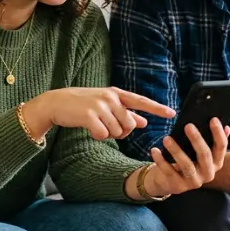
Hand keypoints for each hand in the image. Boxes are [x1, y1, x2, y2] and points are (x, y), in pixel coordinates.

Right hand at [23, 87, 175, 140]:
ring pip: (117, 131)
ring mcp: (100, 105)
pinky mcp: (89, 115)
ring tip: (96, 124)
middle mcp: (111, 98)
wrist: (57, 103)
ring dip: (108, 134)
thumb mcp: (106, 105)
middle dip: (121, 131)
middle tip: (107, 126)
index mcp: (117, 94)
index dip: (157, 108)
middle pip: (129, 124)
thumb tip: (144, 122)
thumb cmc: (83, 105)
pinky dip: (98, 136)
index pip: (141, 101)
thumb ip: (125, 113)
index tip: (172, 113)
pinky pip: (103, 135)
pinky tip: (90, 129)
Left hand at [146, 118, 229, 195]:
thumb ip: (210, 140)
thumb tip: (225, 126)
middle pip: (205, 155)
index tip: (213, 119)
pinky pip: (169, 171)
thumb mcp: (198, 151)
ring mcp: (194, 182)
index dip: (218, 133)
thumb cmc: (187, 159)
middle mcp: (208, 173)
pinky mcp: (178, 186)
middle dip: (197, 139)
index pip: (221, 147)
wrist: (169, 181)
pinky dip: (161, 160)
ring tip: (166, 138)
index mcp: (216, 163)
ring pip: (186, 165)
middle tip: (188, 125)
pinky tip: (155, 150)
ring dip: (176, 150)